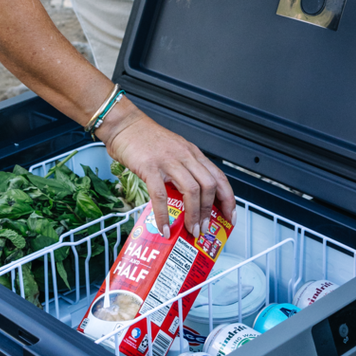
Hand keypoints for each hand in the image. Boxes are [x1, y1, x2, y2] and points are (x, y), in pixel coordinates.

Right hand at [98, 100, 235, 235]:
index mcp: (193, 153)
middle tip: (205, 227)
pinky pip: (160, 195)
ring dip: (193, 214)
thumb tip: (190, 200)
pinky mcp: (149, 167)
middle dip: (210, 211)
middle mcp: (185, 156)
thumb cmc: (146, 140)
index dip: (228, 199)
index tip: (230, 216)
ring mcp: (168, 161)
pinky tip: (164, 227)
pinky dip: (164, 215)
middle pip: (209, 185)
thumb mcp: (174, 151)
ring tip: (190, 229)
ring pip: (191, 190)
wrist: (125, 125)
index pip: (219, 177)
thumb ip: (184, 170)